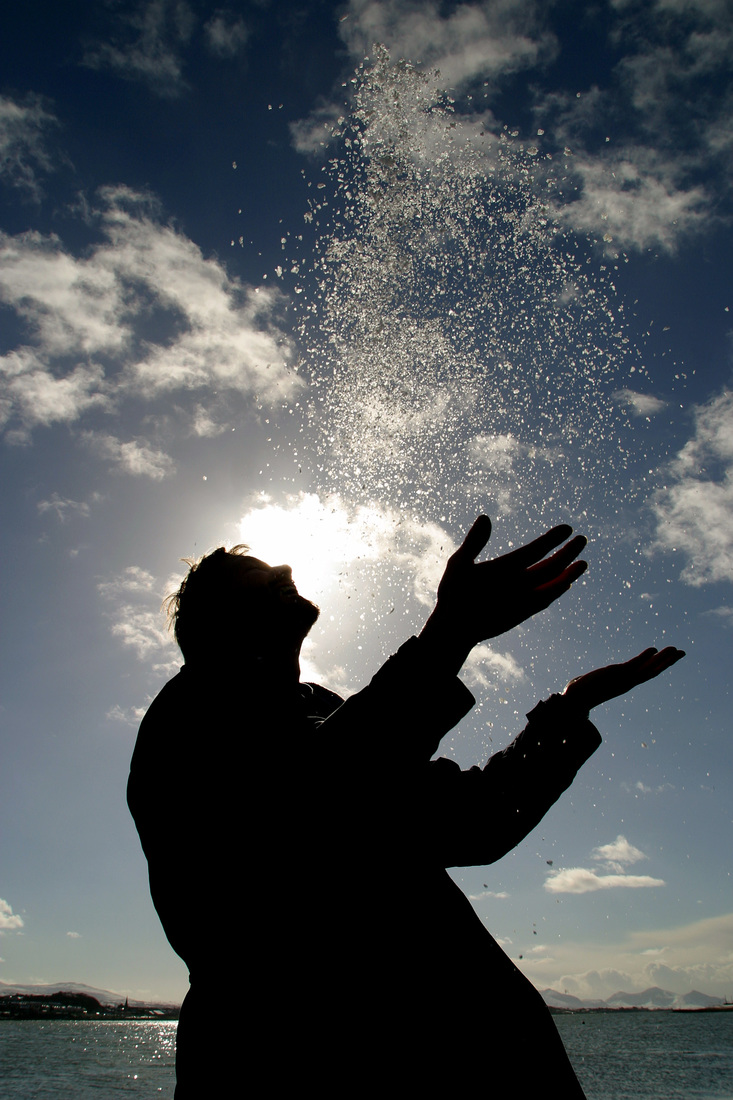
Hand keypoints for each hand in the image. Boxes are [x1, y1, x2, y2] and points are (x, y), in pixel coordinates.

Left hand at [425, 514, 586, 649]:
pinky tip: (566, 583)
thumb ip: (474, 543)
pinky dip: (554, 592)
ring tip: (583, 562)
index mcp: (507, 565)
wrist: (452, 623)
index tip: (567, 528)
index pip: (536, 549)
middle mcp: (520, 579)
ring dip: (567, 574)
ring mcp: (523, 596)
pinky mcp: (523, 611)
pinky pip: (543, 600)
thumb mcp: (460, 564)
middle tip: (582, 539)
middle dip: (566, 552)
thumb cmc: (453, 593)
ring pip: (551, 582)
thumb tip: (485, 517)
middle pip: (549, 564)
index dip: (552, 539)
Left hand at [562, 647, 685, 711]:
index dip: (659, 666)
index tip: (670, 658)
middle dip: (668, 662)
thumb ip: (595, 681)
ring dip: (663, 659)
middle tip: (682, 652)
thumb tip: (584, 682)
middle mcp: (627, 682)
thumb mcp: (594, 682)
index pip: (646, 673)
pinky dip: (645, 657)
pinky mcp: (616, 674)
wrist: (573, 700)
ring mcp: (623, 679)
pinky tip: (654, 649)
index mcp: (624, 683)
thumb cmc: (580, 694)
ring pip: (648, 669)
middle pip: (653, 671)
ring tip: (675, 650)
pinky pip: (634, 665)